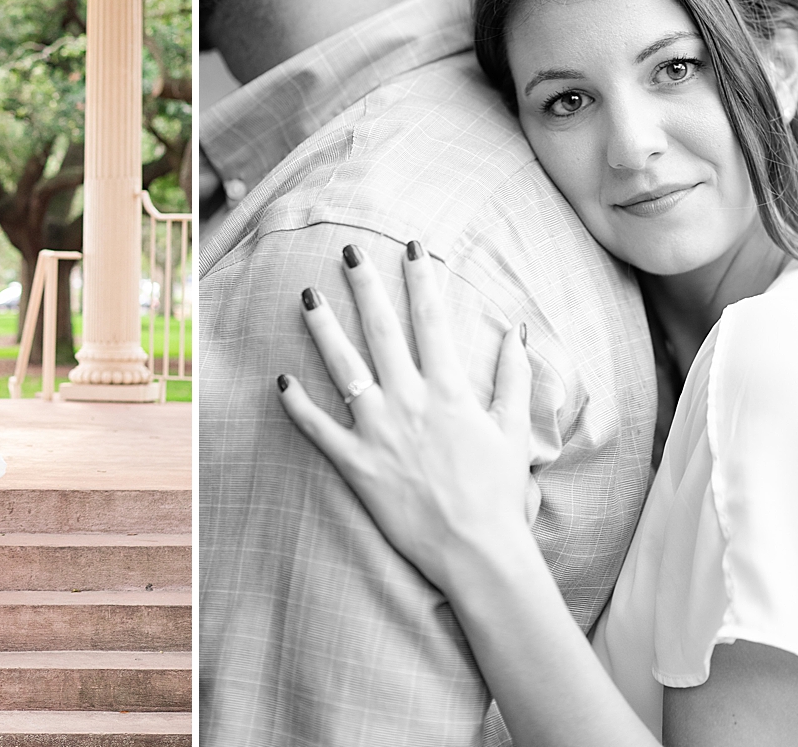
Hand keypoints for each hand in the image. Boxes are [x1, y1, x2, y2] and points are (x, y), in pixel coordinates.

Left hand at [276, 241, 534, 594]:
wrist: (477, 551)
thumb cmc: (498, 492)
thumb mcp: (513, 429)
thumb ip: (513, 377)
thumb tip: (516, 330)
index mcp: (449, 390)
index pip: (432, 320)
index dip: (421, 279)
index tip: (411, 246)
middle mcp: (410, 402)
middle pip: (382, 331)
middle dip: (365, 287)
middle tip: (348, 253)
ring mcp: (379, 432)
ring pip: (344, 368)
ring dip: (324, 330)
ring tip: (307, 297)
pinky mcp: (358, 465)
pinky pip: (319, 430)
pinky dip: (297, 405)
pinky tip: (280, 379)